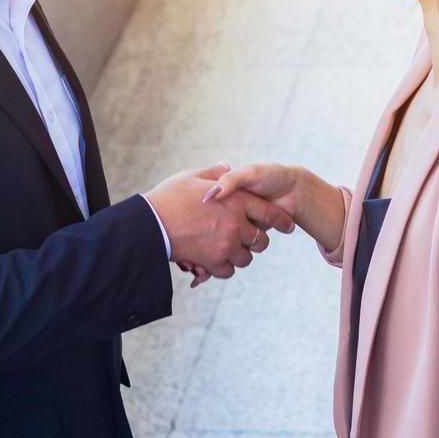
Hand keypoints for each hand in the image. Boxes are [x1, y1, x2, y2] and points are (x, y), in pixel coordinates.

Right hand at [145, 164, 290, 280]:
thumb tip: (226, 167)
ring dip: (240, 255)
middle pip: (260, 240)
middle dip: (257, 240)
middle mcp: (236, 224)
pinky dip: (224, 267)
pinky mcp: (213, 261)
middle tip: (250, 239)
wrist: (149, 224)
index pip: (268, 213)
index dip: (280, 220)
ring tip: (229, 249)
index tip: (288, 226)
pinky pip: (228, 270)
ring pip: (245, 258)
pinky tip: (216, 260)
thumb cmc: (169, 197)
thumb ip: (215, 175)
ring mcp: (226, 245)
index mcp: (236, 201)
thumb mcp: (193, 177)